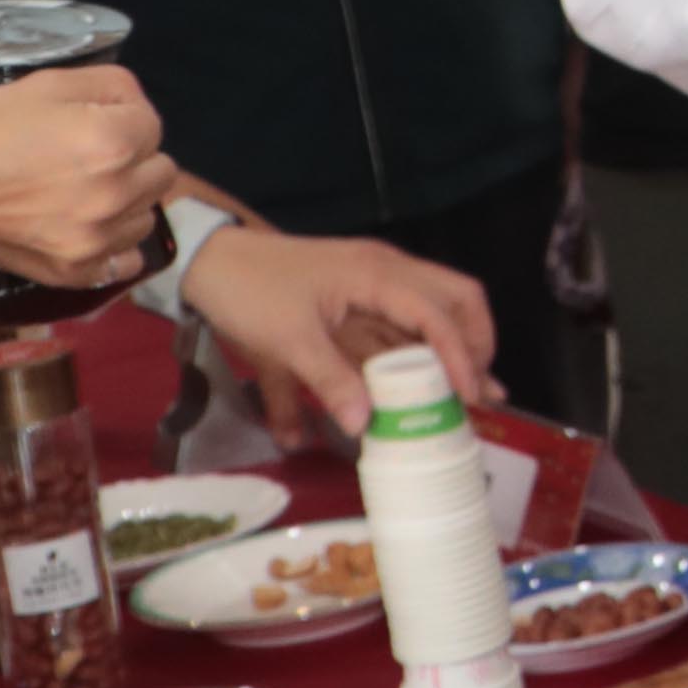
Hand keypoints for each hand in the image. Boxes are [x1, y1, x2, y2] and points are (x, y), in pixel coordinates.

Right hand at [0, 59, 168, 290]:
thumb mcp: (45, 84)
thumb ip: (109, 86)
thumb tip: (135, 105)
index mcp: (112, 141)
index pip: (152, 124)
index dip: (120, 116)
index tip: (86, 121)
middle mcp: (116, 193)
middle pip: (160, 170)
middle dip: (131, 158)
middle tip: (83, 155)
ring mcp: (100, 237)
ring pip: (146, 212)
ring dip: (125, 200)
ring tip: (77, 190)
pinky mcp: (80, 269)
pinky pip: (126, 258)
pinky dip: (113, 243)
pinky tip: (82, 226)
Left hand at [183, 225, 503, 440]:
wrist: (208, 261)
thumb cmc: (249, 291)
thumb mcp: (286, 340)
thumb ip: (330, 381)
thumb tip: (365, 426)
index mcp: (376, 275)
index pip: (437, 313)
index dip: (460, 356)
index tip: (470, 397)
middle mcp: (386, 273)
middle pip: (456, 298)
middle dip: (476, 343)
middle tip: (478, 390)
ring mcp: (373, 284)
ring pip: (433, 311)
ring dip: (451, 350)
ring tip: (465, 395)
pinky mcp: (357, 300)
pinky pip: (398, 324)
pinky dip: (416, 354)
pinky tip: (418, 387)